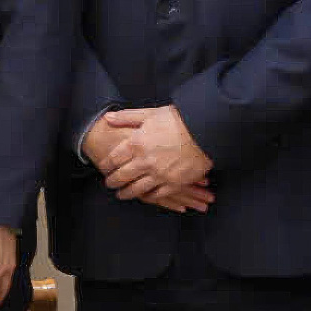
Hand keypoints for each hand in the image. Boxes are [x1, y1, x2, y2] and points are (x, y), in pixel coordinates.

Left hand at [94, 106, 212, 210]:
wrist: (206, 131)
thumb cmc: (178, 119)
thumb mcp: (150, 113)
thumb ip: (127, 117)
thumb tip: (108, 118)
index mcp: (136, 143)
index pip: (113, 158)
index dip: (106, 164)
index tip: (104, 167)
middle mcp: (144, 161)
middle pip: (122, 176)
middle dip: (112, 181)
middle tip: (109, 184)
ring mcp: (159, 175)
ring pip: (136, 189)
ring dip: (126, 193)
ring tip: (121, 195)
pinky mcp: (174, 183)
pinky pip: (157, 195)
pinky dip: (148, 197)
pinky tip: (144, 197)